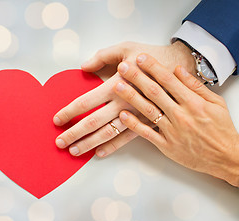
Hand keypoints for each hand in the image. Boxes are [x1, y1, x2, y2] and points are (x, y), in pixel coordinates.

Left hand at [53, 41, 195, 156]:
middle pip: (93, 122)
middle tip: (59, 142)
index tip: (57, 120)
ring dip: (89, 144)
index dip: (70, 112)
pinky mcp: (147, 122)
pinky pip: (127, 138)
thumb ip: (102, 56)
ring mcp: (136, 115)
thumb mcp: (126, 48)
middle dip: (74, 133)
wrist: (181, 68)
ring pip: (108, 134)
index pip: (86, 102)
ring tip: (75, 151)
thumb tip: (83, 67)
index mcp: (116, 84)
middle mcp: (124, 103)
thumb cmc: (152, 56)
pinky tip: (100, 154)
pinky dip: (113, 147)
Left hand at [114, 53, 238, 185]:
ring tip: (118, 85)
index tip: (141, 57)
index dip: (153, 67)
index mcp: (193, 103)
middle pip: (154, 93)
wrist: (227, 157)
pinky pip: (147, 134)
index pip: (169, 80)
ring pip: (148, 111)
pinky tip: (123, 115)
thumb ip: (196, 86)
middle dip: (137, 77)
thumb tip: (178, 70)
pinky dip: (134, 125)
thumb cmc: (222, 129)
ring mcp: (173, 131)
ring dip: (131, 97)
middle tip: (123, 66)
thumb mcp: (216, 102)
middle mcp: (181, 115)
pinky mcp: (167, 146)